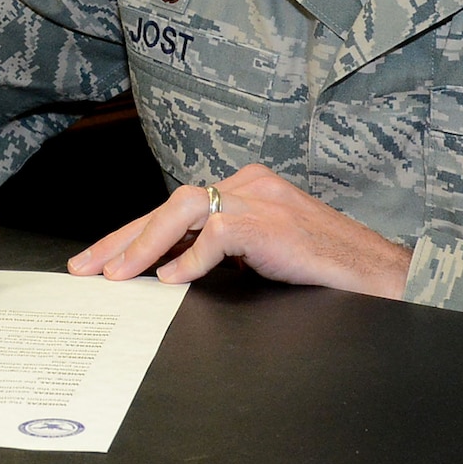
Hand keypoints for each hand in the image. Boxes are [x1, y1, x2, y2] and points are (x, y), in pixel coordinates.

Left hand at [66, 164, 409, 298]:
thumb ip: (223, 251)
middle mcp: (247, 183)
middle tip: (85, 268)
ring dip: (143, 244)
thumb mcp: (262, 254)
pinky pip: (217, 233)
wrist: (377, 274)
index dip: (134, 235)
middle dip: (122, 238)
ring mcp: (258, 198)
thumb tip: (172, 269)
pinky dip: (191, 259)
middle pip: (169, 205)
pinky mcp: (269, 220)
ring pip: (183, 209)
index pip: (176, 208)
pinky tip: (172, 280)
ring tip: (116, 275)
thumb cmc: (325, 267)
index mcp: (245, 187)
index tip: (100, 261)